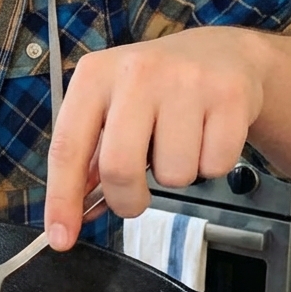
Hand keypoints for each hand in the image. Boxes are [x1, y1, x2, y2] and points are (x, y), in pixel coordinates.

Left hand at [44, 26, 267, 249]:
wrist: (220, 54)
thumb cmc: (154, 90)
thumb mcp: (110, 107)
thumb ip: (88, 158)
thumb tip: (72, 215)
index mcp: (95, 75)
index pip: (68, 146)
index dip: (62, 198)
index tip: (61, 238)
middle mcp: (136, 72)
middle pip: (119, 168)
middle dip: (126, 200)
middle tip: (134, 199)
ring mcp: (186, 81)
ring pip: (174, 174)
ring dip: (175, 175)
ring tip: (178, 142)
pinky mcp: (229, 95)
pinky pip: (215, 166)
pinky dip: (211, 165)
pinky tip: (206, 135)